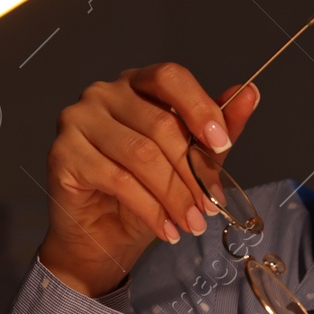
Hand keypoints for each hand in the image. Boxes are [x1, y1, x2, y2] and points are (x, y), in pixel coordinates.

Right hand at [38, 63, 260, 296]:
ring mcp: (77, 120)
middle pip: (160, 124)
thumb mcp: (191, 160)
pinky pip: (117, 179)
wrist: (102, 236)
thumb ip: (218, 128)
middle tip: (210, 205)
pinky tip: (166, 229)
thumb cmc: (146, 192)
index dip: (199, 108)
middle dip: (192, 172)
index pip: (170, 77)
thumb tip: (250, 93)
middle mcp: (103, 94)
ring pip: (141, 155)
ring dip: (175, 196)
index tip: (222, 144)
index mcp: (137, 84)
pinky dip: (150, 209)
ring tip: (192, 223)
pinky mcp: (63, 153)